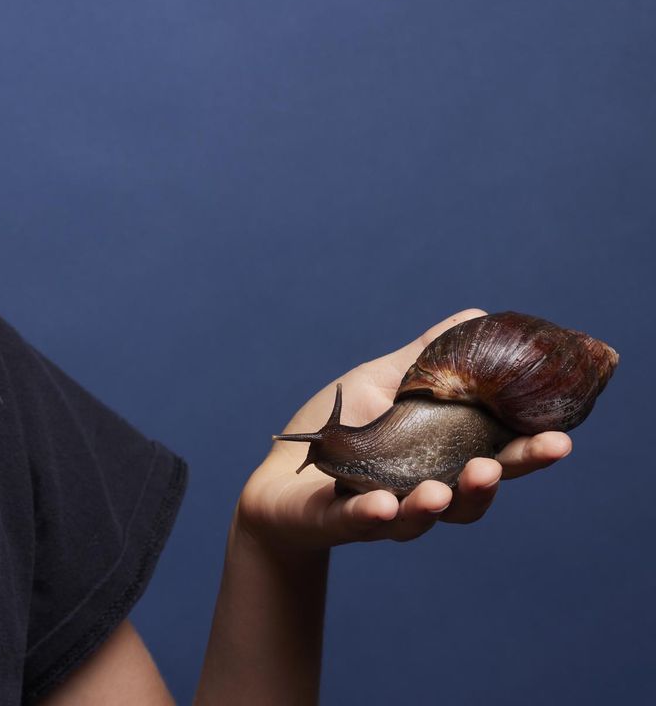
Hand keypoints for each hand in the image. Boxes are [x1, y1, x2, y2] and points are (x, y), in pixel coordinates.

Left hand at [237, 309, 573, 551]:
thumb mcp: (381, 381)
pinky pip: (358, 520)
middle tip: (506, 465)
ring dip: (435, 504)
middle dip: (494, 480)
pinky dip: (372, 514)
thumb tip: (476, 315)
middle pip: (470, 495)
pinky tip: (381, 504)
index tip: (559, 440)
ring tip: (443, 490)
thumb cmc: (334, 429)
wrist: (277, 482)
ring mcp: (383, 511)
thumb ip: (426, 358)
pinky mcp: (339, 520)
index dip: (527, 453)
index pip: (495, 458)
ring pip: (419, 516)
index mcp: (441, 458)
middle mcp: (423, 490)